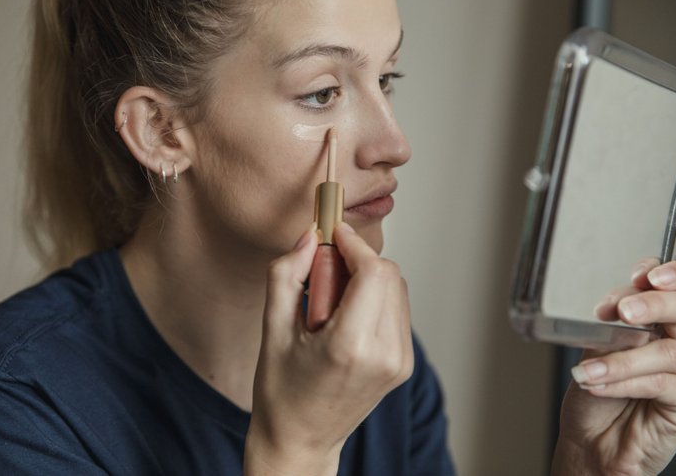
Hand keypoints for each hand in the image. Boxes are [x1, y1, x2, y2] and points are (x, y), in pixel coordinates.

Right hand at [244, 222, 413, 475]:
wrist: (300, 441)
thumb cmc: (281, 391)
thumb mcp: (272, 329)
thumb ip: (287, 274)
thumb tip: (309, 237)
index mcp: (350, 346)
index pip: (374, 272)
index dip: (354, 244)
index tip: (333, 234)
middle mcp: (384, 354)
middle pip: (389, 275)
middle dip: (357, 261)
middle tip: (323, 275)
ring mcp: (399, 362)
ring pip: (397, 289)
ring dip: (366, 279)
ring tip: (330, 304)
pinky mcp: (403, 364)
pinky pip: (397, 310)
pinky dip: (374, 298)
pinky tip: (344, 317)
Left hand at [552, 259, 675, 474]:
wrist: (590, 439)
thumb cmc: (595, 390)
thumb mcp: (599, 345)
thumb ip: (616, 321)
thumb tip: (622, 301)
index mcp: (663, 321)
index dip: (672, 274)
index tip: (642, 276)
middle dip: (655, 304)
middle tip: (625, 311)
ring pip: (669, 351)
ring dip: (622, 357)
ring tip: (588, 368)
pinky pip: (660, 384)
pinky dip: (623, 381)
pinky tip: (596, 384)